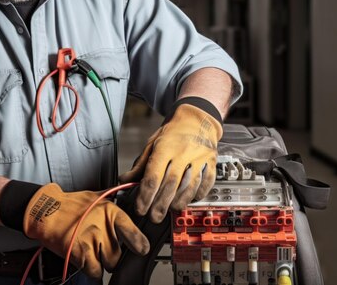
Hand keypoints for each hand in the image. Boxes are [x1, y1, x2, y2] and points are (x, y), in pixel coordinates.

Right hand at [22, 183, 149, 277]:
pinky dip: (92, 269)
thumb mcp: (96, 197)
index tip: (142, 249)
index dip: (139, 243)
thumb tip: (130, 197)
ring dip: (103, 262)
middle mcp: (102, 227)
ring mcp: (91, 241)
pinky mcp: (79, 254)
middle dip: (113, 254)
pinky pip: (95, 271)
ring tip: (94, 252)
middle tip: (104, 248)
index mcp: (109, 212)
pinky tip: (87, 259)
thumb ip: (114, 201)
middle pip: (119, 253)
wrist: (46, 211)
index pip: (131, 231)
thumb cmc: (70, 205)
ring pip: (108, 263)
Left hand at [119, 102, 221, 222]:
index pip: (153, 177)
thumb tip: (124, 180)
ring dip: (178, 202)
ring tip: (170, 210)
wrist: (197, 119)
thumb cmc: (173, 132)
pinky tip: (189, 200)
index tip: (140, 208)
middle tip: (154, 217)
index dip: (145, 196)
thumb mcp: (152, 144)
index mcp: (164, 147)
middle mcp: (183, 152)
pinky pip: (206, 183)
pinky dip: (197, 195)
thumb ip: (140, 164)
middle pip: (170, 185)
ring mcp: (199, 157)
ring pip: (189, 186)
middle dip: (160, 205)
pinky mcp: (211, 162)